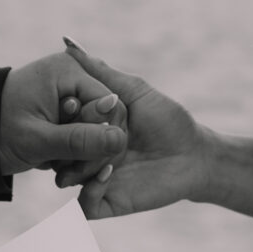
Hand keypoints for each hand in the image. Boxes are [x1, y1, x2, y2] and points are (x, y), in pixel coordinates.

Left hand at [0, 51, 126, 191]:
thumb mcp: (38, 140)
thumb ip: (80, 140)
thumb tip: (119, 139)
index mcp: (67, 71)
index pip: (110, 105)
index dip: (103, 136)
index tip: (81, 161)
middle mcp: (73, 76)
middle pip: (106, 118)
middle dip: (89, 148)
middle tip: (65, 172)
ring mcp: (70, 93)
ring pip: (97, 130)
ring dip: (80, 155)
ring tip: (55, 168)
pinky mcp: (66, 110)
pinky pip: (84, 133)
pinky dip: (72, 152)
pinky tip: (53, 162)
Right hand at [60, 39, 208, 218]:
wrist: (195, 155)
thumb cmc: (168, 120)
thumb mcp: (133, 91)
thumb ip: (101, 73)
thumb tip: (68, 45)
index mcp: (89, 130)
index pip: (59, 126)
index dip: (59, 117)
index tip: (68, 105)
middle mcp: (87, 155)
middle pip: (57, 153)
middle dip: (63, 143)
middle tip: (77, 131)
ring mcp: (96, 180)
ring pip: (65, 180)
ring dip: (75, 167)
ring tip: (96, 154)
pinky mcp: (110, 203)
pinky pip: (85, 206)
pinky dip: (89, 190)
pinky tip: (107, 172)